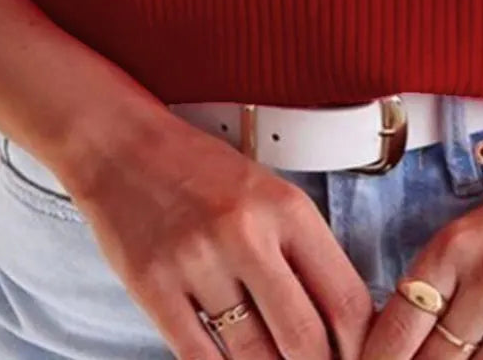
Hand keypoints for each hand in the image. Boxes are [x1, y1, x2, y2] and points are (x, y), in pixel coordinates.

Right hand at [58, 107, 375, 359]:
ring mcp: (197, 260)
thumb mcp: (268, 193)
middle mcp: (245, 232)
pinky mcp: (153, 285)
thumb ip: (302, 252)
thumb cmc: (200, 170)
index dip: (360, 347)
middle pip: (305, 338)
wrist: (122, 145)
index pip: (345, 300)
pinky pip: (198, 357)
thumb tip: (339, 324)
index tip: (358, 359)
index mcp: (285, 206)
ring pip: (253, 356)